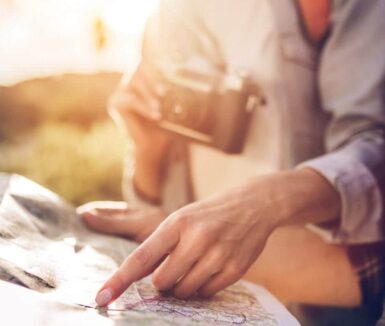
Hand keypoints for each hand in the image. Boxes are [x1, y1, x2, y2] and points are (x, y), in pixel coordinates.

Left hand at [93, 169, 340, 306]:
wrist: (253, 205)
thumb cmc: (209, 213)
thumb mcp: (182, 218)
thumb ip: (161, 246)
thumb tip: (140, 278)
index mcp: (177, 222)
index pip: (141, 257)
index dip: (119, 280)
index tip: (102, 298)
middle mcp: (196, 238)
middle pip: (161, 282)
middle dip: (161, 281)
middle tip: (172, 268)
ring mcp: (218, 254)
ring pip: (184, 290)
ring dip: (182, 285)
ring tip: (193, 264)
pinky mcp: (234, 268)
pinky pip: (206, 293)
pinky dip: (202, 286)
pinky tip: (210, 267)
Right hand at [109, 61, 169, 153]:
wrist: (153, 145)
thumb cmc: (165, 124)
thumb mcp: (174, 106)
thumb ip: (178, 92)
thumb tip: (197, 82)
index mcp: (146, 77)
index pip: (151, 61)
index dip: (159, 60)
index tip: (172, 61)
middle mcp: (132, 80)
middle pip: (141, 67)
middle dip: (154, 78)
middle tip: (164, 92)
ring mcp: (122, 90)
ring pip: (135, 82)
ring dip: (149, 95)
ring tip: (159, 108)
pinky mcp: (115, 102)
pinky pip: (130, 100)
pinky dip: (144, 107)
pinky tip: (155, 116)